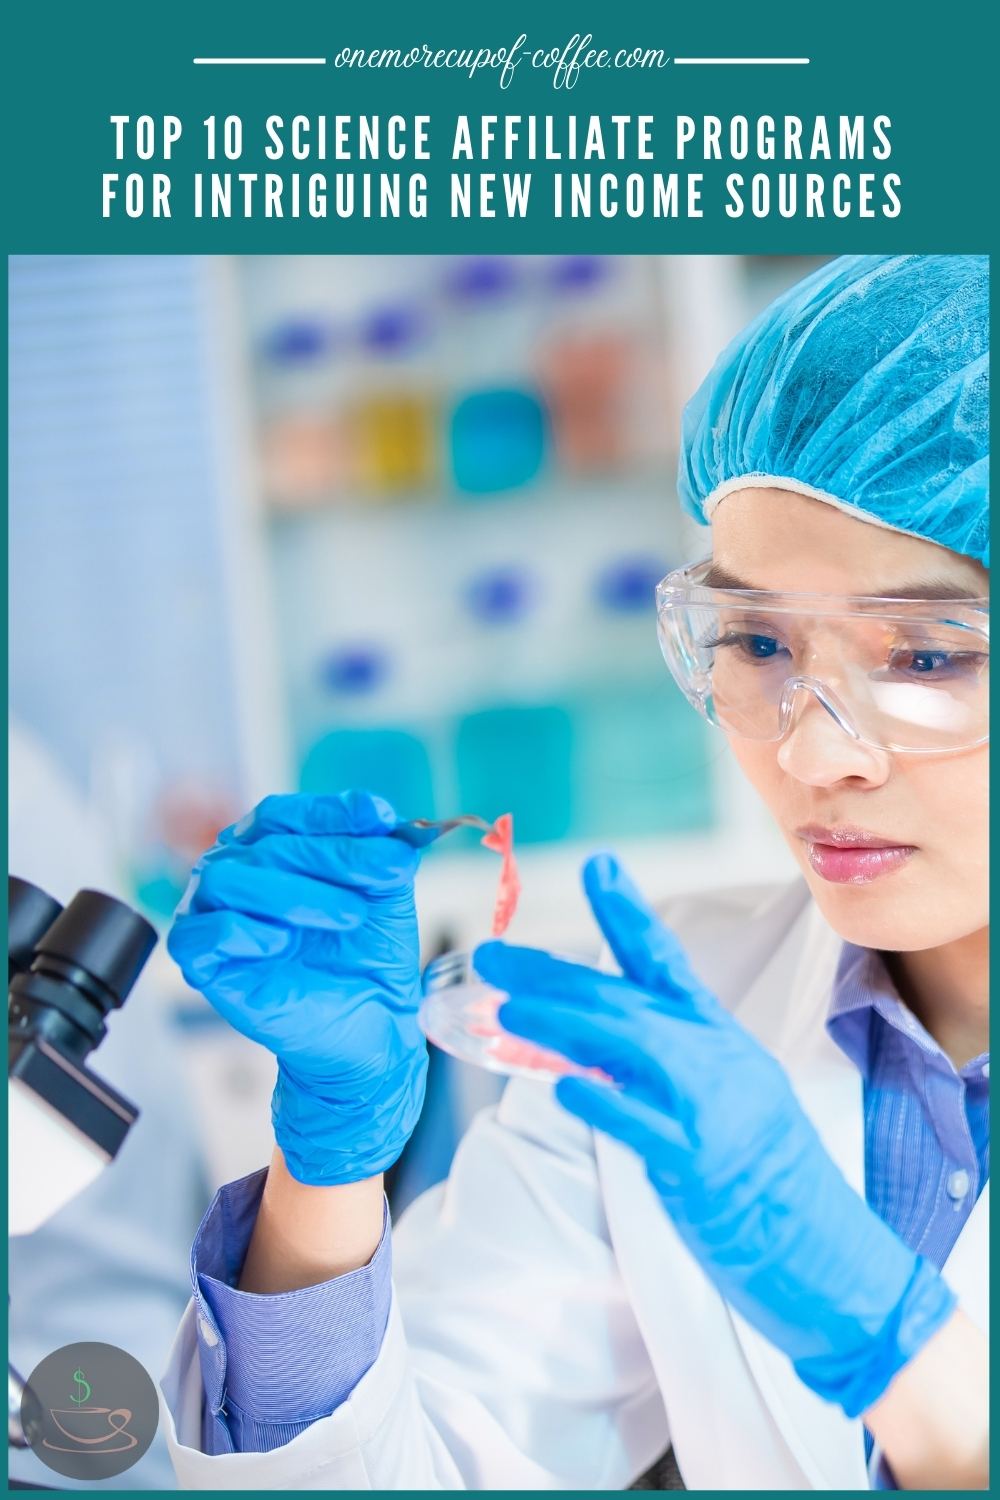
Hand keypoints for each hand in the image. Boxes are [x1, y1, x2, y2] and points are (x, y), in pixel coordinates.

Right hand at [167, 790, 426, 1185]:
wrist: (368, 1023)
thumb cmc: (367, 952)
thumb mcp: (385, 891)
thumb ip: (383, 848)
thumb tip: (388, 820)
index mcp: (267, 846)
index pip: (285, 814)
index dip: (330, 812)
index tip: (380, 817)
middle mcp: (232, 871)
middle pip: (268, 845)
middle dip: (334, 856)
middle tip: (388, 872)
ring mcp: (211, 915)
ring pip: (229, 879)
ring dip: (296, 893)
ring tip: (349, 916)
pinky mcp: (201, 963)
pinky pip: (201, 934)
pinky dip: (242, 931)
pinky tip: (282, 943)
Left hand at [473, 854, 955, 1417]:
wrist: (832, 1258)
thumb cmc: (771, 1182)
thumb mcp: (730, 1100)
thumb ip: (669, 1068)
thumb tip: (594, 1054)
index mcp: (720, 1041)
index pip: (666, 961)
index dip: (627, 912)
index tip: (594, 866)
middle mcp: (716, 1061)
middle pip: (625, 1000)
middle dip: (553, 975)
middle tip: (493, 957)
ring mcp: (710, 1110)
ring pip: (626, 1046)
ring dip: (559, 1023)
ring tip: (503, 1008)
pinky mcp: (701, 1166)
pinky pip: (642, 1126)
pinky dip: (603, 1102)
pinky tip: (562, 1088)